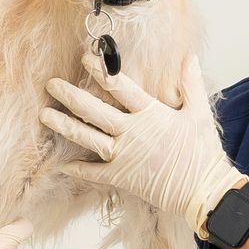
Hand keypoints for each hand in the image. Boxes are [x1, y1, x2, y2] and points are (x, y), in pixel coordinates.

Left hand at [40, 55, 244, 237]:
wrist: (203, 191)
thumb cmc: (203, 152)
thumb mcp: (199, 113)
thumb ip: (190, 84)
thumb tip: (190, 57)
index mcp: (151, 114)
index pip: (120, 86)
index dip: (100, 71)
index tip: (85, 58)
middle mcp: (132, 133)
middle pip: (93, 110)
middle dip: (69, 96)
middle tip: (51, 84)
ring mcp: (124, 156)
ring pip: (86, 138)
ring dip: (63, 125)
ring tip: (44, 114)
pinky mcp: (121, 177)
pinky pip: (93, 173)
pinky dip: (76, 168)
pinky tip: (60, 163)